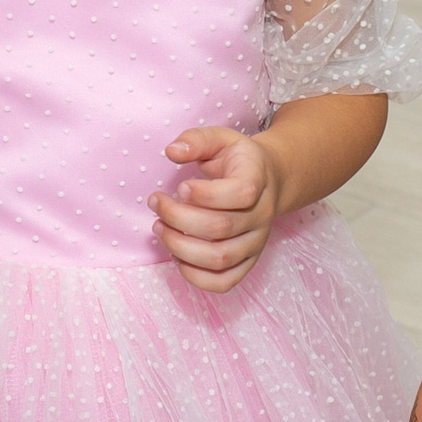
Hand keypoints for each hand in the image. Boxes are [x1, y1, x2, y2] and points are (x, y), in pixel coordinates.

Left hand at [150, 127, 281, 291]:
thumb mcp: (220, 139)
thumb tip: (172, 151)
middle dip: (178, 217)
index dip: (205, 194)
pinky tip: (175, 257)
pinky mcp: (247, 262)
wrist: (266, 182)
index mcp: (257, 181)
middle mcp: (261, 215)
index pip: (240, 193)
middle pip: (221, 228)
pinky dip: (196, 277)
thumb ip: (196, 140)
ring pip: (220, 258)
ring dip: (180, 247)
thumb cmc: (236, 161)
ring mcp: (255, 242)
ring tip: (159, 228)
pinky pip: (225, 282)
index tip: (180, 187)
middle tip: (155, 203)